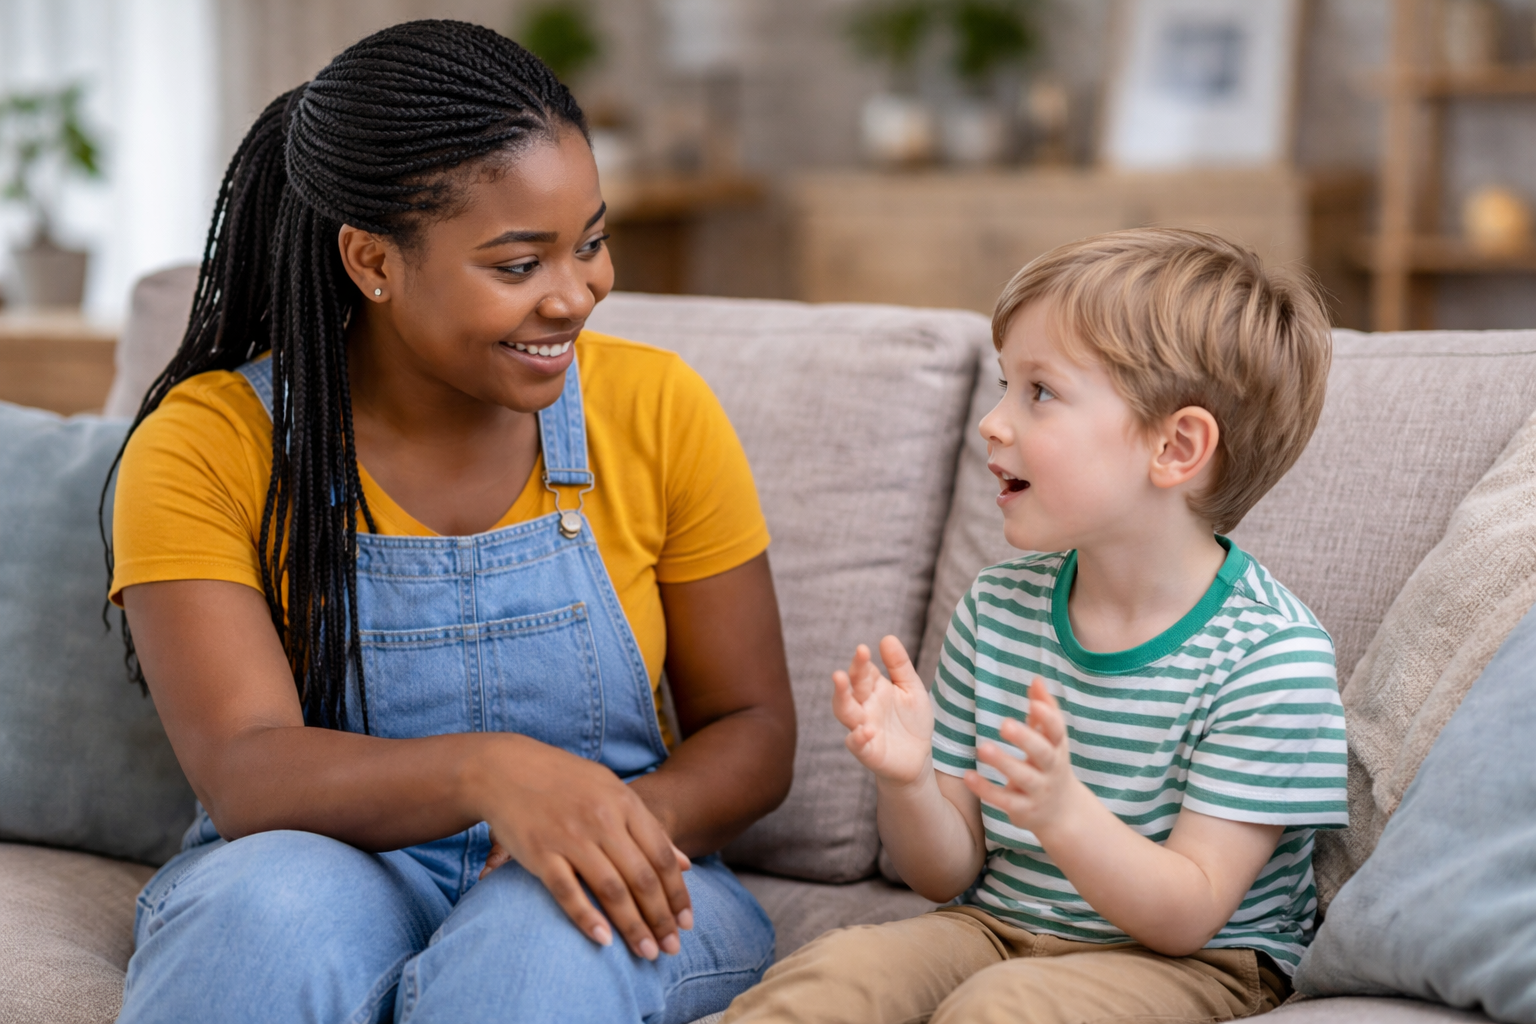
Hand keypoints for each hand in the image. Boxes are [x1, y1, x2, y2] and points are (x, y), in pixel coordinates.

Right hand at [471, 740, 694, 960]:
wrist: (506, 768)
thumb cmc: (565, 781)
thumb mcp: (612, 791)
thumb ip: (647, 827)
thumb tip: (686, 864)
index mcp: (624, 803)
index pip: (661, 856)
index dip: (677, 893)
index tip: (687, 922)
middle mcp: (601, 820)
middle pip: (641, 878)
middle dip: (661, 918)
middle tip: (672, 948)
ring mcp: (570, 836)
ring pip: (611, 890)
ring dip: (633, 926)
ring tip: (647, 953)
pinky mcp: (539, 852)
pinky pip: (567, 892)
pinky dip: (587, 918)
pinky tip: (605, 940)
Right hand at [832, 636, 932, 786]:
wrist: (919, 757)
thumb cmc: (911, 720)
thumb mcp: (911, 689)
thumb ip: (899, 665)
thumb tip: (887, 637)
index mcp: (873, 688)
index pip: (862, 671)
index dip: (860, 661)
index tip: (863, 649)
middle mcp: (864, 706)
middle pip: (849, 690)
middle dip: (845, 680)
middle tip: (842, 670)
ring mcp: (863, 727)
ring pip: (844, 713)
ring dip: (841, 700)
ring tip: (840, 686)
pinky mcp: (868, 751)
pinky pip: (856, 744)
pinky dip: (858, 737)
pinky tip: (867, 730)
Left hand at [966, 677, 1085, 833]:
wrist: (1061, 813)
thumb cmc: (1050, 765)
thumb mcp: (1051, 740)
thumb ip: (1043, 711)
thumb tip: (1037, 679)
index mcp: (1057, 748)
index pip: (1058, 731)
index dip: (1048, 717)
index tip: (1034, 704)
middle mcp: (1051, 769)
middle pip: (1042, 753)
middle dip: (1025, 739)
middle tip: (1005, 724)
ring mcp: (1038, 791)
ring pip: (1023, 777)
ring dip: (1003, 762)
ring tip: (982, 747)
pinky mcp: (1023, 809)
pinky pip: (1004, 800)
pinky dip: (986, 789)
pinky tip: (968, 776)